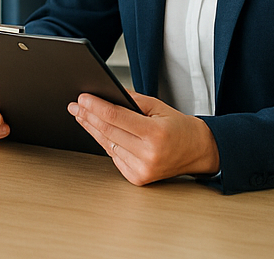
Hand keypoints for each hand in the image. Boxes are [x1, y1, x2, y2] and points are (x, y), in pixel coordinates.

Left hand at [68, 89, 220, 184]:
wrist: (198, 151)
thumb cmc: (178, 127)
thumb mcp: (158, 106)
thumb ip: (131, 100)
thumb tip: (104, 94)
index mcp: (155, 134)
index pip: (116, 117)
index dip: (95, 107)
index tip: (82, 98)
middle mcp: (149, 154)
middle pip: (107, 132)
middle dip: (87, 116)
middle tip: (75, 106)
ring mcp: (143, 169)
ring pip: (108, 145)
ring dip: (92, 129)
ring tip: (81, 116)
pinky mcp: (138, 178)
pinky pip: (114, 157)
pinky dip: (106, 143)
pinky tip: (99, 132)